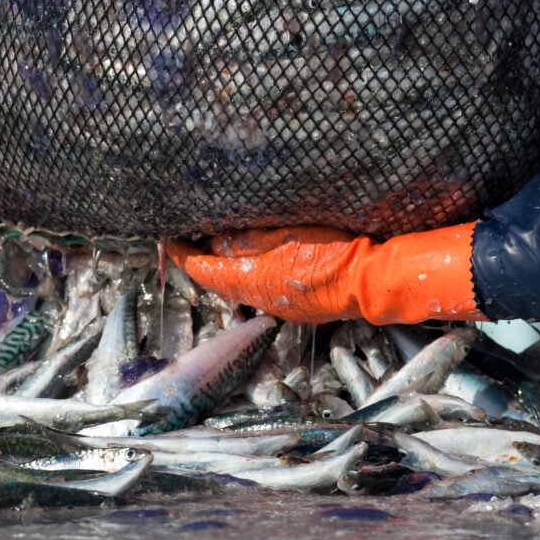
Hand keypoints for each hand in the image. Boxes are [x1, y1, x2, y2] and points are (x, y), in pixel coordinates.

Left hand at [168, 223, 485, 325]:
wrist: (371, 280)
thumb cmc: (328, 251)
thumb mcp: (281, 232)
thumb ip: (245, 237)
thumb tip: (216, 240)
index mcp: (248, 282)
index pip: (200, 270)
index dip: (182, 253)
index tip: (169, 237)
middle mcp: (259, 300)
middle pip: (219, 280)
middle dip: (204, 258)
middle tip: (194, 234)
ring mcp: (281, 306)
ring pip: (243, 284)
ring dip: (230, 265)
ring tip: (224, 241)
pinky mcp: (300, 304)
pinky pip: (265, 287)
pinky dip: (254, 271)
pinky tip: (262, 255)